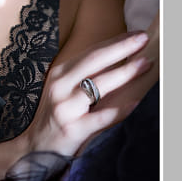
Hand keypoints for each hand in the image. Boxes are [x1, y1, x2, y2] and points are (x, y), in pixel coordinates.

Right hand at [23, 31, 152, 157]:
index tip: (137, 34)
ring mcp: (65, 107)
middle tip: (143, 38)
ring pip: (98, 86)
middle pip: (94, 61)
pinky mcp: (73, 129)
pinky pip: (101, 117)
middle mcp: (60, 86)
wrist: (36, 147)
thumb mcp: (65, 89)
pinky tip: (135, 101)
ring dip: (124, 73)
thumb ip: (86, 75)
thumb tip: (121, 58)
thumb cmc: (58, 114)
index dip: (116, 41)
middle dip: (121, 48)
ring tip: (145, 64)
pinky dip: (119, 110)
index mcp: (60, 72)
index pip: (92, 51)